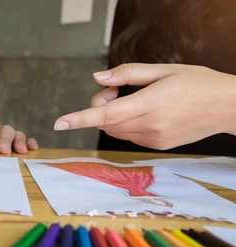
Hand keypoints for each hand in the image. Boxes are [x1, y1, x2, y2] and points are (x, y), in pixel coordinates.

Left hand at [0, 117, 37, 154]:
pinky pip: (25, 140)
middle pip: (4, 129)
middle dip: (5, 140)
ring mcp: (7, 136)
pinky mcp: (15, 143)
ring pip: (16, 134)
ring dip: (19, 142)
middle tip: (3, 151)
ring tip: (21, 152)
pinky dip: (29, 142)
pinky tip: (33, 149)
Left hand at [53, 63, 235, 149]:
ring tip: (127, 98)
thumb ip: (128, 74)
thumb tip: (98, 79)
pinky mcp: (157, 146)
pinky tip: (141, 111)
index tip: (59, 124)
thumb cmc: (197, 82)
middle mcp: (150, 125)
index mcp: (151, 103)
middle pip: (106, 123)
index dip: (80, 119)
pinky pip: (129, 136)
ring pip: (115, 131)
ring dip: (111, 117)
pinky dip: (125, 124)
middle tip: (114, 89)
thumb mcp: (164, 70)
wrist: (228, 106)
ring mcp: (154, 139)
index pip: (107, 115)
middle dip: (99, 107)